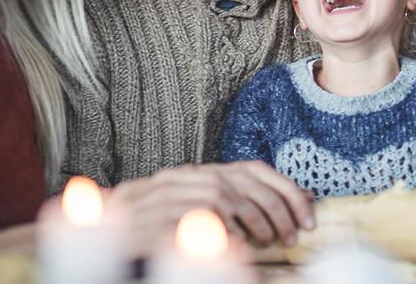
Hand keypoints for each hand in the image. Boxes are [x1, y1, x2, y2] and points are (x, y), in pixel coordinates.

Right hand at [110, 160, 314, 256]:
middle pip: (246, 184)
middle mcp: (191, 176)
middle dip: (277, 211)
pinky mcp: (160, 216)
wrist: (107, 224)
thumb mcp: (201, 203)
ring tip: (266, 242)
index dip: (287, 191)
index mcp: (203, 171)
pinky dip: (223, 234)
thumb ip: (238, 201)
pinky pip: (201, 222)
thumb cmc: (160, 219)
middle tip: (291, 237)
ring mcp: (174, 194)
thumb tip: (293, 204)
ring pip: (226, 199)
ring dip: (254, 223)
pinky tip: (235, 247)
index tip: (309, 216)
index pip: (255, 170)